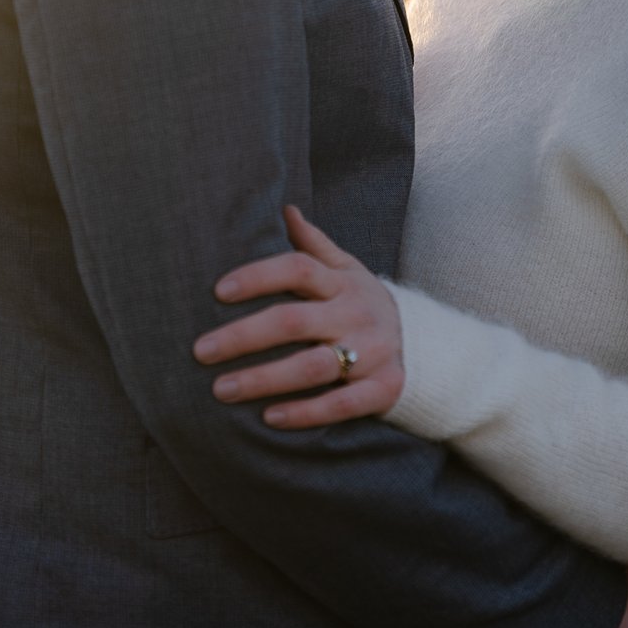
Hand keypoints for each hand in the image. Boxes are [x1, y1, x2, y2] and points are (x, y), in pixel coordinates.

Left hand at [193, 206, 404, 427]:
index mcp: (342, 282)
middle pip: (295, 321)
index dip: (258, 276)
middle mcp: (356, 314)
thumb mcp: (348, 268)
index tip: (218, 291)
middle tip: (201, 351)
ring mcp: (372, 353)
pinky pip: (342, 404)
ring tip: (221, 390)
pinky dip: (306, 413)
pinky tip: (269, 419)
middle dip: (244, 336)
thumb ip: (314, 244)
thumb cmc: (365, 304)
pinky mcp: (384, 389)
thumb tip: (285, 209)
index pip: (298, 269)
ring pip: (314, 366)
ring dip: (265, 379)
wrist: (426, 345)